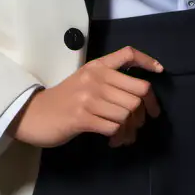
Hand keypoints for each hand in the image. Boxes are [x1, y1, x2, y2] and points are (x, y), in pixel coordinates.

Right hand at [11, 45, 162, 149]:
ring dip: (131, 130)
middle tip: (139, 123)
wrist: (34, 115)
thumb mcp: (86, 81)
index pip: (128, 53)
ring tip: (124, 136)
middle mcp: (95, 78)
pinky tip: (114, 140)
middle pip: (138, 92)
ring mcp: (89, 97)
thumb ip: (109, 82)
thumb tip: (140, 98)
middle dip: (145, 111)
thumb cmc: (64, 100)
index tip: (160, 71)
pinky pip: (114, 127)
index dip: (148, 60)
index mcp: (97, 66)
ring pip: (128, 113)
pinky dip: (119, 137)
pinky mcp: (82, 117)